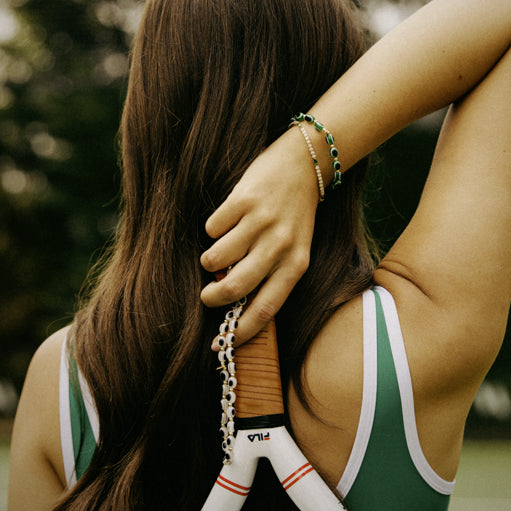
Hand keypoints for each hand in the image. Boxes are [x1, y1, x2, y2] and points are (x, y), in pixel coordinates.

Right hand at [200, 127, 319, 344]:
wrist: (303, 165)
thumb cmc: (294, 215)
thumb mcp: (294, 248)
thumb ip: (271, 275)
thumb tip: (233, 306)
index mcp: (296, 264)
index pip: (267, 309)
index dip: (241, 332)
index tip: (221, 345)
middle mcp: (280, 246)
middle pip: (235, 288)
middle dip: (212, 298)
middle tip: (207, 296)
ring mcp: (261, 222)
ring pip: (215, 259)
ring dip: (209, 262)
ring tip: (217, 255)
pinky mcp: (243, 200)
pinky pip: (212, 228)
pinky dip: (212, 230)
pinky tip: (227, 221)